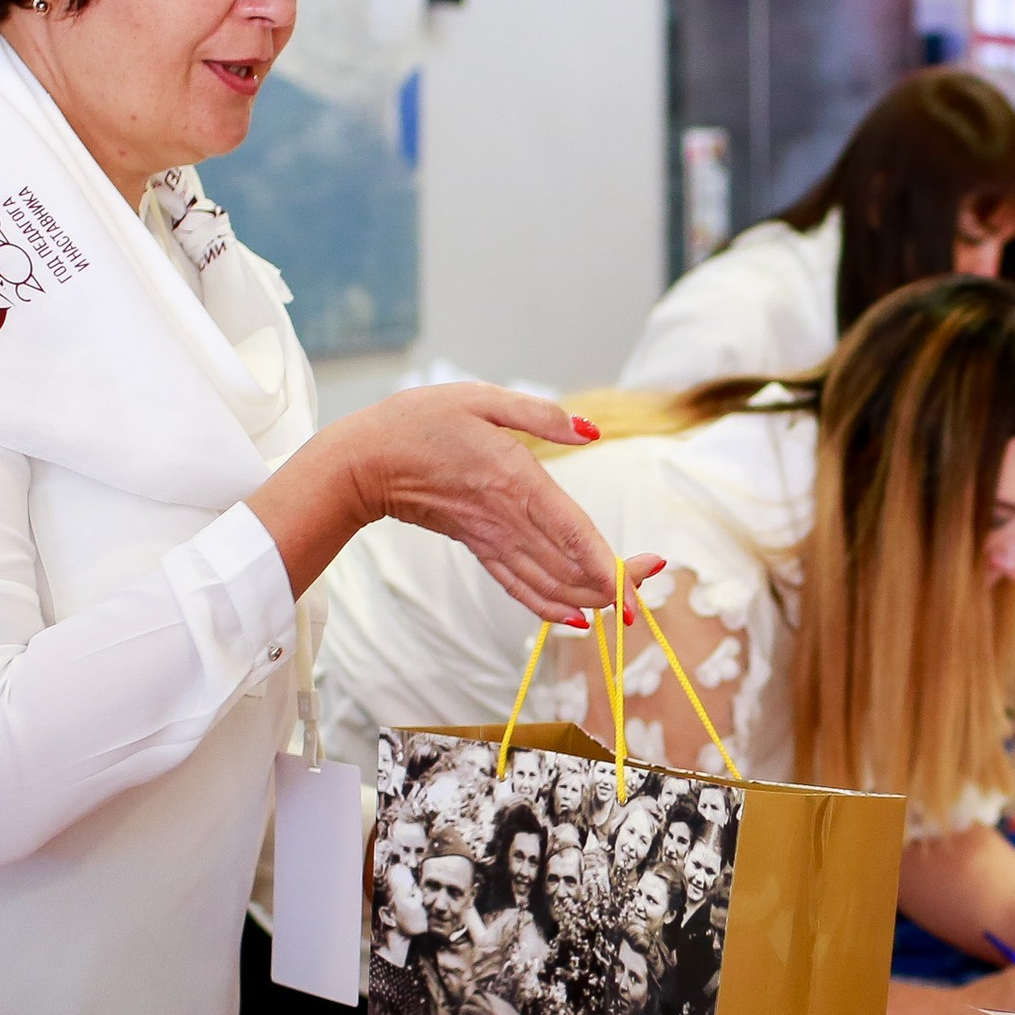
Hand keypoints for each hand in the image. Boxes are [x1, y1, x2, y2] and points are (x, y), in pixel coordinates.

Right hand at [350, 387, 663, 621]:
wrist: (361, 462)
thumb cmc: (418, 422)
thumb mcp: (480, 399)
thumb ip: (540, 416)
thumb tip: (591, 430)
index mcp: (517, 482)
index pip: (574, 534)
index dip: (609, 565)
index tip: (642, 585)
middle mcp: (508, 520)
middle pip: (572, 567)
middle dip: (617, 582)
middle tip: (654, 575)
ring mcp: (492, 540)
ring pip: (551, 584)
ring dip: (592, 597)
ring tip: (629, 596)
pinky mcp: (479, 546)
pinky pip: (521, 587)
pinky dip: (552, 606)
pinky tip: (580, 616)